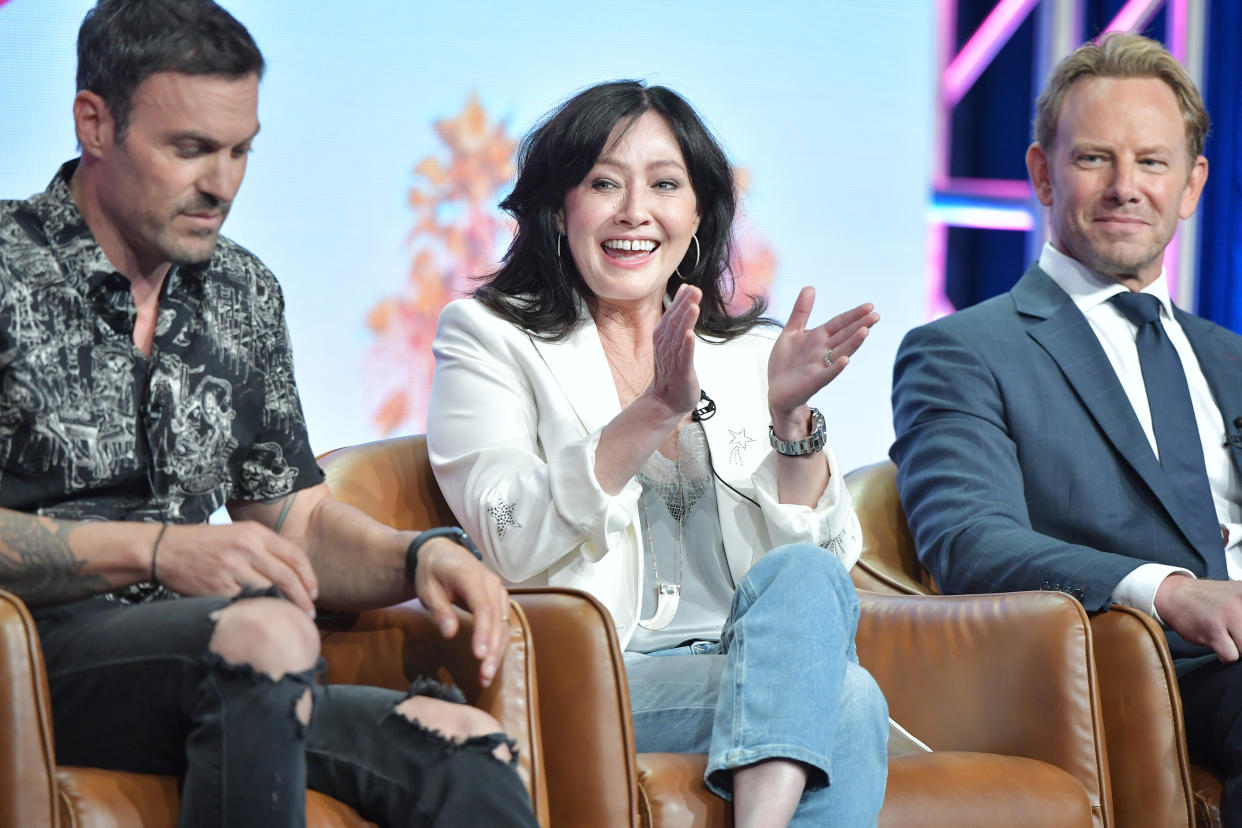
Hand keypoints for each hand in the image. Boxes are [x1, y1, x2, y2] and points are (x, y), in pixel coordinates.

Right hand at [154, 522, 318, 614]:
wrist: (164, 549)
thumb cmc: (205, 544)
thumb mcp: (238, 534)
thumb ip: (264, 550)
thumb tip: (292, 577)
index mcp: (255, 533)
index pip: (295, 556)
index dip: (309, 578)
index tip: (314, 594)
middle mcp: (247, 548)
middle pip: (287, 577)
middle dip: (303, 599)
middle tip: (309, 614)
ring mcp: (232, 568)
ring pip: (270, 591)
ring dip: (284, 608)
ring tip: (290, 619)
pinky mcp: (218, 587)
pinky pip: (246, 602)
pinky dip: (259, 612)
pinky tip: (264, 619)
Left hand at [413, 537, 509, 686]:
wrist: (442, 554)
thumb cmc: (432, 572)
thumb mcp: (428, 590)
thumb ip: (440, 610)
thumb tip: (450, 633)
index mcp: (472, 577)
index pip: (483, 608)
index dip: (483, 633)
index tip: (480, 655)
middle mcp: (492, 584)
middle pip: (498, 620)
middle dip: (493, 650)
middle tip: (485, 676)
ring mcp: (498, 592)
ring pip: (504, 625)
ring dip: (498, 651)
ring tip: (487, 675)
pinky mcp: (499, 601)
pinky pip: (503, 624)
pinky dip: (499, 644)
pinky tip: (491, 662)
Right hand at [646, 283, 701, 417]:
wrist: (666, 401)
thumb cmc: (672, 370)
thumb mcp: (673, 341)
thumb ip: (678, 317)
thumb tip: (686, 294)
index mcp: (663, 337)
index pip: (671, 316)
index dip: (680, 302)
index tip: (689, 287)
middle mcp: (666, 346)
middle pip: (675, 323)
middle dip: (684, 306)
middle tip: (695, 291)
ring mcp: (673, 359)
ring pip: (679, 337)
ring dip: (686, 322)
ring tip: (693, 307)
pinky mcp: (681, 372)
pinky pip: (684, 357)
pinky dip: (687, 346)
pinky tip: (690, 336)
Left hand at [767, 287, 877, 420]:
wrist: (776, 390)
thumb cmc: (786, 362)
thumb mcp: (791, 332)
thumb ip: (801, 311)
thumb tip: (810, 287)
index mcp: (819, 337)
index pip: (839, 323)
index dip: (853, 315)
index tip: (870, 306)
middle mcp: (823, 350)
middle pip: (844, 336)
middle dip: (859, 326)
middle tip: (876, 316)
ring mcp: (820, 366)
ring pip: (840, 352)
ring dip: (853, 343)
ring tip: (865, 331)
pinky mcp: (813, 382)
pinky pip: (827, 374)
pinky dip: (836, 367)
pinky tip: (846, 360)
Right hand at [1154, 574, 1241, 661]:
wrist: (1175, 594)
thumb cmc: (1209, 599)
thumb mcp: (1238, 596)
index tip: (1239, 632)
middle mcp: (1241, 603)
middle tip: (1235, 638)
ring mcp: (1229, 616)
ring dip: (1238, 650)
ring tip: (1230, 641)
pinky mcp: (1213, 630)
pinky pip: (1231, 656)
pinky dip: (1226, 656)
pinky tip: (1219, 646)